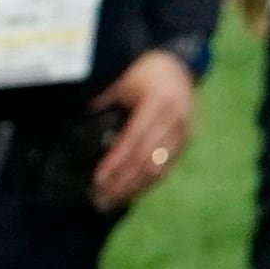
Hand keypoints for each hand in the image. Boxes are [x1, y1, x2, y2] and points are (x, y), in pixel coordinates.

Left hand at [88, 47, 196, 210]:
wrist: (180, 66)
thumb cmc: (145, 73)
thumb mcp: (124, 80)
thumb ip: (104, 99)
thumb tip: (82, 117)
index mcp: (158, 102)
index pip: (133, 140)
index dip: (115, 162)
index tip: (97, 180)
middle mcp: (175, 118)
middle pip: (147, 159)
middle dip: (123, 182)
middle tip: (100, 199)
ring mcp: (185, 131)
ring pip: (159, 168)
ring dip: (134, 188)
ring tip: (112, 202)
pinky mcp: (187, 140)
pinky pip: (167, 167)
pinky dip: (148, 183)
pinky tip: (131, 192)